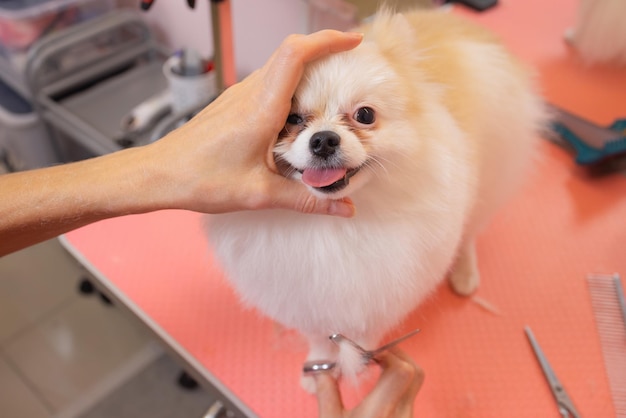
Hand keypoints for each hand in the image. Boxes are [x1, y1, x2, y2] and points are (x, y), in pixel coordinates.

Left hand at [147, 30, 362, 216]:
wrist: (160, 174)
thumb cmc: (202, 180)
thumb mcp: (260, 194)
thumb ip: (306, 199)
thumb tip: (344, 207)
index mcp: (260, 108)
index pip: (295, 54)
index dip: (327, 40)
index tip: (352, 42)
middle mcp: (249, 93)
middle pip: (290, 53)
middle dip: (324, 50)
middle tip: (350, 66)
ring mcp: (238, 95)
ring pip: (278, 67)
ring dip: (306, 69)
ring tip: (331, 91)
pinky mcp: (232, 103)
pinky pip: (266, 83)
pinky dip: (289, 86)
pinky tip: (297, 114)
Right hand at [314, 350, 423, 417]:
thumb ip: (326, 393)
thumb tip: (320, 369)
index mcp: (380, 413)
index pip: (401, 371)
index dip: (386, 352)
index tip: (364, 350)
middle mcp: (400, 416)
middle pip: (414, 373)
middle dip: (394, 355)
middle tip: (371, 353)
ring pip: (413, 385)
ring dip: (396, 368)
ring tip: (372, 367)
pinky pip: (407, 397)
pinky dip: (395, 383)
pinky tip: (375, 386)